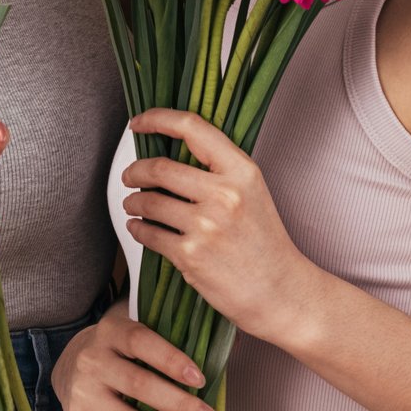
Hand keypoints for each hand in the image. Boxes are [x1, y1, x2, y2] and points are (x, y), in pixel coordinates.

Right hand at [54, 301, 217, 410]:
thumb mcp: (136, 326)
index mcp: (112, 331)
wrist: (67, 364)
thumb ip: (174, 331)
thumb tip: (228, 342)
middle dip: (180, 406)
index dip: (171, 360)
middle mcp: (93, 361)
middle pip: (138, 386)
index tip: (201, 380)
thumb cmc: (119, 348)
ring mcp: (84, 394)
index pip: (142, 342)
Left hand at [121, 110, 316, 344]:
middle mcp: (224, 194)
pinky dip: (137, 228)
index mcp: (242, 171)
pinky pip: (148, 233)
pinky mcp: (190, 256)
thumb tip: (172, 150)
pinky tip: (139, 227)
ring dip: (133, 202)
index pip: (192, 128)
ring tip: (133, 205)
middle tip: (129, 176)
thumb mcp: (253, 192)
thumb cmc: (266, 244)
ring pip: (149, 202)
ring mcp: (206, 226)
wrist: (281, 292)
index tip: (138, 123)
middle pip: (160, 167)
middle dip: (135, 171)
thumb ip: (219, 170)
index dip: (158, 119)